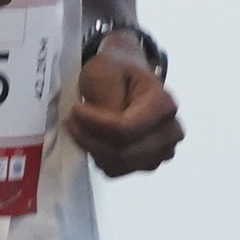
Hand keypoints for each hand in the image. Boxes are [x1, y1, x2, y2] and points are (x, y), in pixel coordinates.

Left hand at [68, 34, 181, 175]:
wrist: (128, 76)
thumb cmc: (117, 70)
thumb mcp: (106, 70)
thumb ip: (108, 96)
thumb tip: (105, 124)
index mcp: (164, 104)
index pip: (127, 129)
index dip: (96, 125)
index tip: (74, 111)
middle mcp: (170, 132)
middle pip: (123, 151)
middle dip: (89, 139)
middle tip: (69, 122)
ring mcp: (162, 151)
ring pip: (119, 164)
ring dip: (92, 149)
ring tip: (78, 128)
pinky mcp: (148, 163)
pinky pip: (117, 170)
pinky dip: (99, 158)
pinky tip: (92, 139)